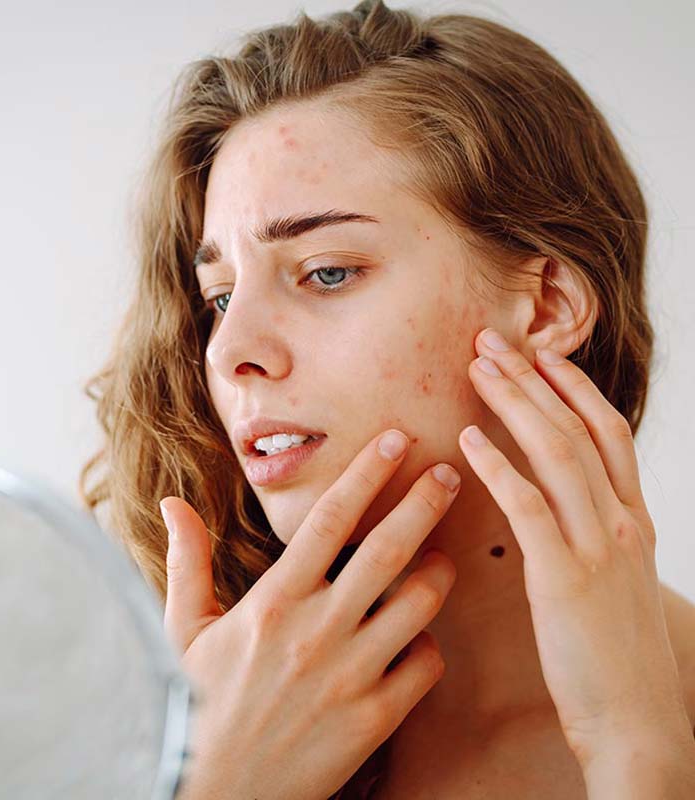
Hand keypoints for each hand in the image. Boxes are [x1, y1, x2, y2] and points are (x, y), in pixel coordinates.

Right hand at [160, 429, 459, 799]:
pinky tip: (420, 636)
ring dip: (440, 571)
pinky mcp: (374, 721)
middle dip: (425, 502)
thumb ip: (186, 560)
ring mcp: (350, 676)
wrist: (214, 794)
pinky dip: (430, 645)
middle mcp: (317, 630)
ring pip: (418, 604)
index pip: (331, 519)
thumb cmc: (195, 704)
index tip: (396, 440)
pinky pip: (424, 667)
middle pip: (388, 549)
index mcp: (274, 600)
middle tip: (451, 472)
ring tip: (443, 556)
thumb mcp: (182, 629)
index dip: (368, 473)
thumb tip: (172, 502)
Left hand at [459, 326, 692, 769]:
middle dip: (534, 380)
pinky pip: (528, 506)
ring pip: (557, 453)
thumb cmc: (618, 658)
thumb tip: (562, 508)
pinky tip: (469, 440)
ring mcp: (598, 547)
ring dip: (515, 404)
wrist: (641, 725)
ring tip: (479, 369)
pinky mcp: (566, 578)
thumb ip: (598, 539)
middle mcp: (623, 524)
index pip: (609, 434)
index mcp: (635, 522)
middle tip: (494, 342)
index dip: (576, 388)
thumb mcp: (620, 585)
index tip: (543, 354)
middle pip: (577, 429)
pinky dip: (498, 466)